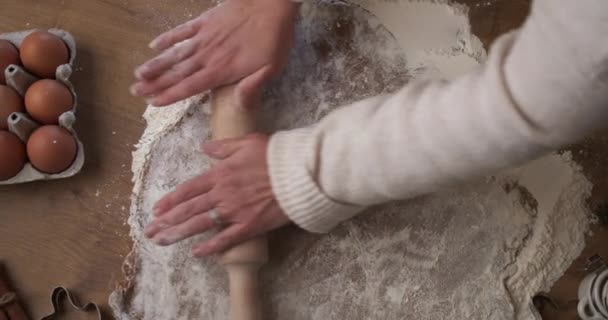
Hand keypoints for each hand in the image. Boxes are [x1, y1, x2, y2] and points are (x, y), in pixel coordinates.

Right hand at [131, 0, 297, 106]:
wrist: (271, 3)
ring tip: (138, 74)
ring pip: (175, 54)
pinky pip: (182, 31)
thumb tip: (240, 104)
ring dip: (156, 64)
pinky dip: (167, 38)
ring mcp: (205, 37)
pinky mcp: (205, 21)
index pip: (191, 86)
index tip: (154, 102)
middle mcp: (208, 55)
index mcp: (223, 70)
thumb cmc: (276, 37)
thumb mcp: (272, 68)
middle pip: (177, 72)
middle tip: (135, 91)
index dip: (171, 95)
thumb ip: (253, 86)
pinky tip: (154, 45)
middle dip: (155, 83)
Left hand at [144, 134, 290, 256]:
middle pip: (188, 209)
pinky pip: (226, 239)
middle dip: (166, 221)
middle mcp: (223, 194)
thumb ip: (224, 147)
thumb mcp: (248, 142)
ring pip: (200, 225)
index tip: (156, 209)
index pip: (189, 189)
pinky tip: (196, 253)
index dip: (171, 200)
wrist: (300, 173)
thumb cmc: (276, 156)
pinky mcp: (250, 226)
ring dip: (179, 234)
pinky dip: (210, 247)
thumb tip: (204, 148)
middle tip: (150, 230)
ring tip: (162, 242)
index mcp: (221, 174)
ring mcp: (235, 211)